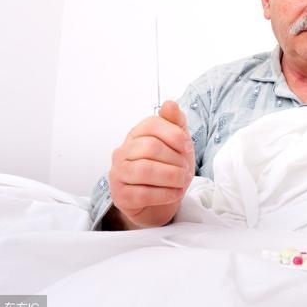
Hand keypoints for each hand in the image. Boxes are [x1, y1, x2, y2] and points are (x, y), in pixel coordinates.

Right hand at [108, 100, 194, 228]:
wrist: (160, 203)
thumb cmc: (168, 169)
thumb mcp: (178, 145)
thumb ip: (176, 123)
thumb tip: (170, 103)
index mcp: (136, 135)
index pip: (152, 124)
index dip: (174, 135)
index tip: (188, 147)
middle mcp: (122, 152)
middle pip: (149, 147)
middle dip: (174, 159)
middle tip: (185, 170)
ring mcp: (118, 174)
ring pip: (144, 170)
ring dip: (171, 177)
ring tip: (182, 181)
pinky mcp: (120, 196)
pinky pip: (142, 194)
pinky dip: (165, 194)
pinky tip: (175, 193)